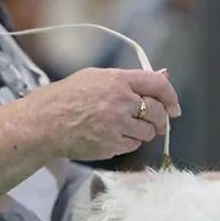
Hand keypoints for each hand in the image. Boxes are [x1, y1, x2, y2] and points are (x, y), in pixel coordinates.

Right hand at [31, 67, 181, 161]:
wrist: (45, 123)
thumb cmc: (67, 97)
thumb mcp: (97, 77)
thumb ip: (130, 78)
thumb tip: (162, 75)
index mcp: (118, 81)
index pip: (158, 85)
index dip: (171, 96)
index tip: (173, 107)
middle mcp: (121, 102)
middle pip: (157, 111)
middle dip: (160, 118)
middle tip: (156, 122)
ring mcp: (117, 125)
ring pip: (148, 132)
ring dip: (145, 131)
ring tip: (128, 128)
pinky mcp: (112, 145)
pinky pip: (133, 145)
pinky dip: (130, 142)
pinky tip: (115, 136)